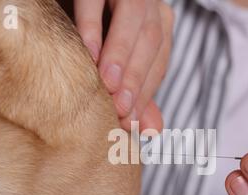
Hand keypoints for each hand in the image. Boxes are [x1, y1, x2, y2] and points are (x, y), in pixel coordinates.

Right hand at [74, 0, 173, 131]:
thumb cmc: (95, 30)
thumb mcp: (117, 60)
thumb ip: (135, 89)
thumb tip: (155, 129)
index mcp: (157, 24)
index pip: (159, 63)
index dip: (146, 93)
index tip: (129, 122)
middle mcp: (149, 5)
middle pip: (151, 43)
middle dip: (136, 79)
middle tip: (120, 109)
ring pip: (134, 19)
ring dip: (121, 55)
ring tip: (108, 85)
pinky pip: (96, 1)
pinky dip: (92, 27)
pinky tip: (88, 52)